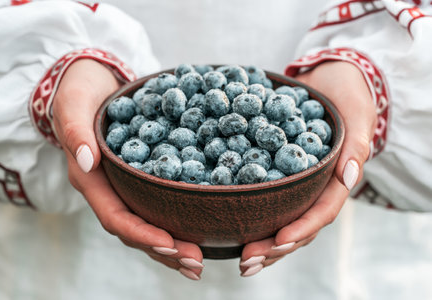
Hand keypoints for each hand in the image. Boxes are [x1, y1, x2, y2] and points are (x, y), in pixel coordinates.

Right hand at [52, 59, 203, 279]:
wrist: (89, 83)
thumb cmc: (78, 92)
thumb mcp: (72, 105)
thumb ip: (76, 132)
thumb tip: (88, 162)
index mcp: (91, 180)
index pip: (116, 217)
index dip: (142, 234)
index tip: (171, 244)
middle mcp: (108, 190)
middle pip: (135, 230)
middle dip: (164, 250)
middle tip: (196, 263)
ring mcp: (123, 187)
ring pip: (147, 225)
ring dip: (172, 247)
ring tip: (200, 261)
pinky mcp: (139, 178)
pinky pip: (157, 206)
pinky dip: (176, 222)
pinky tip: (199, 230)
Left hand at [239, 61, 376, 276]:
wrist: (325, 78)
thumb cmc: (346, 94)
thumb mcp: (357, 114)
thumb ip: (356, 145)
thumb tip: (349, 178)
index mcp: (335, 179)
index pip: (322, 212)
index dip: (301, 229)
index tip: (278, 241)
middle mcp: (313, 187)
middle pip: (297, 225)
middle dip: (274, 247)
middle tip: (247, 262)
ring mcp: (293, 182)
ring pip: (279, 218)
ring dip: (259, 239)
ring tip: (238, 257)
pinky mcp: (274, 171)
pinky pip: (262, 194)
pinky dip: (247, 211)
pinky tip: (226, 220)